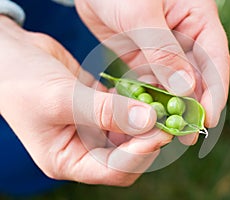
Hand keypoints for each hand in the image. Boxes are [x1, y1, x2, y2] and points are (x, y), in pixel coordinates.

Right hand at [0, 16, 171, 184]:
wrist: (11, 57)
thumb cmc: (22, 82)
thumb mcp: (61, 99)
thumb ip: (104, 112)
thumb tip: (147, 120)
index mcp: (68, 160)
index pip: (113, 170)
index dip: (139, 155)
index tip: (159, 131)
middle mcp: (83, 149)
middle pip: (128, 156)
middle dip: (149, 139)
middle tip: (167, 118)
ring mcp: (93, 129)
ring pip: (130, 134)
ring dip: (146, 121)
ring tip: (161, 104)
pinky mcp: (99, 110)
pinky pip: (125, 113)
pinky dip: (137, 104)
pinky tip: (146, 92)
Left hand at [75, 0, 229, 132]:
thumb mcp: (141, 14)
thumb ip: (162, 51)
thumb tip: (185, 89)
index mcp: (197, 18)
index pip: (214, 59)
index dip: (214, 91)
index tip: (208, 119)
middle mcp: (184, 35)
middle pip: (195, 76)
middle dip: (192, 106)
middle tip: (188, 135)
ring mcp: (162, 48)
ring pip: (172, 83)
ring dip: (170, 106)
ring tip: (167, 131)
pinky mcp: (142, 55)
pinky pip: (150, 80)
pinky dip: (149, 97)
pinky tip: (146, 114)